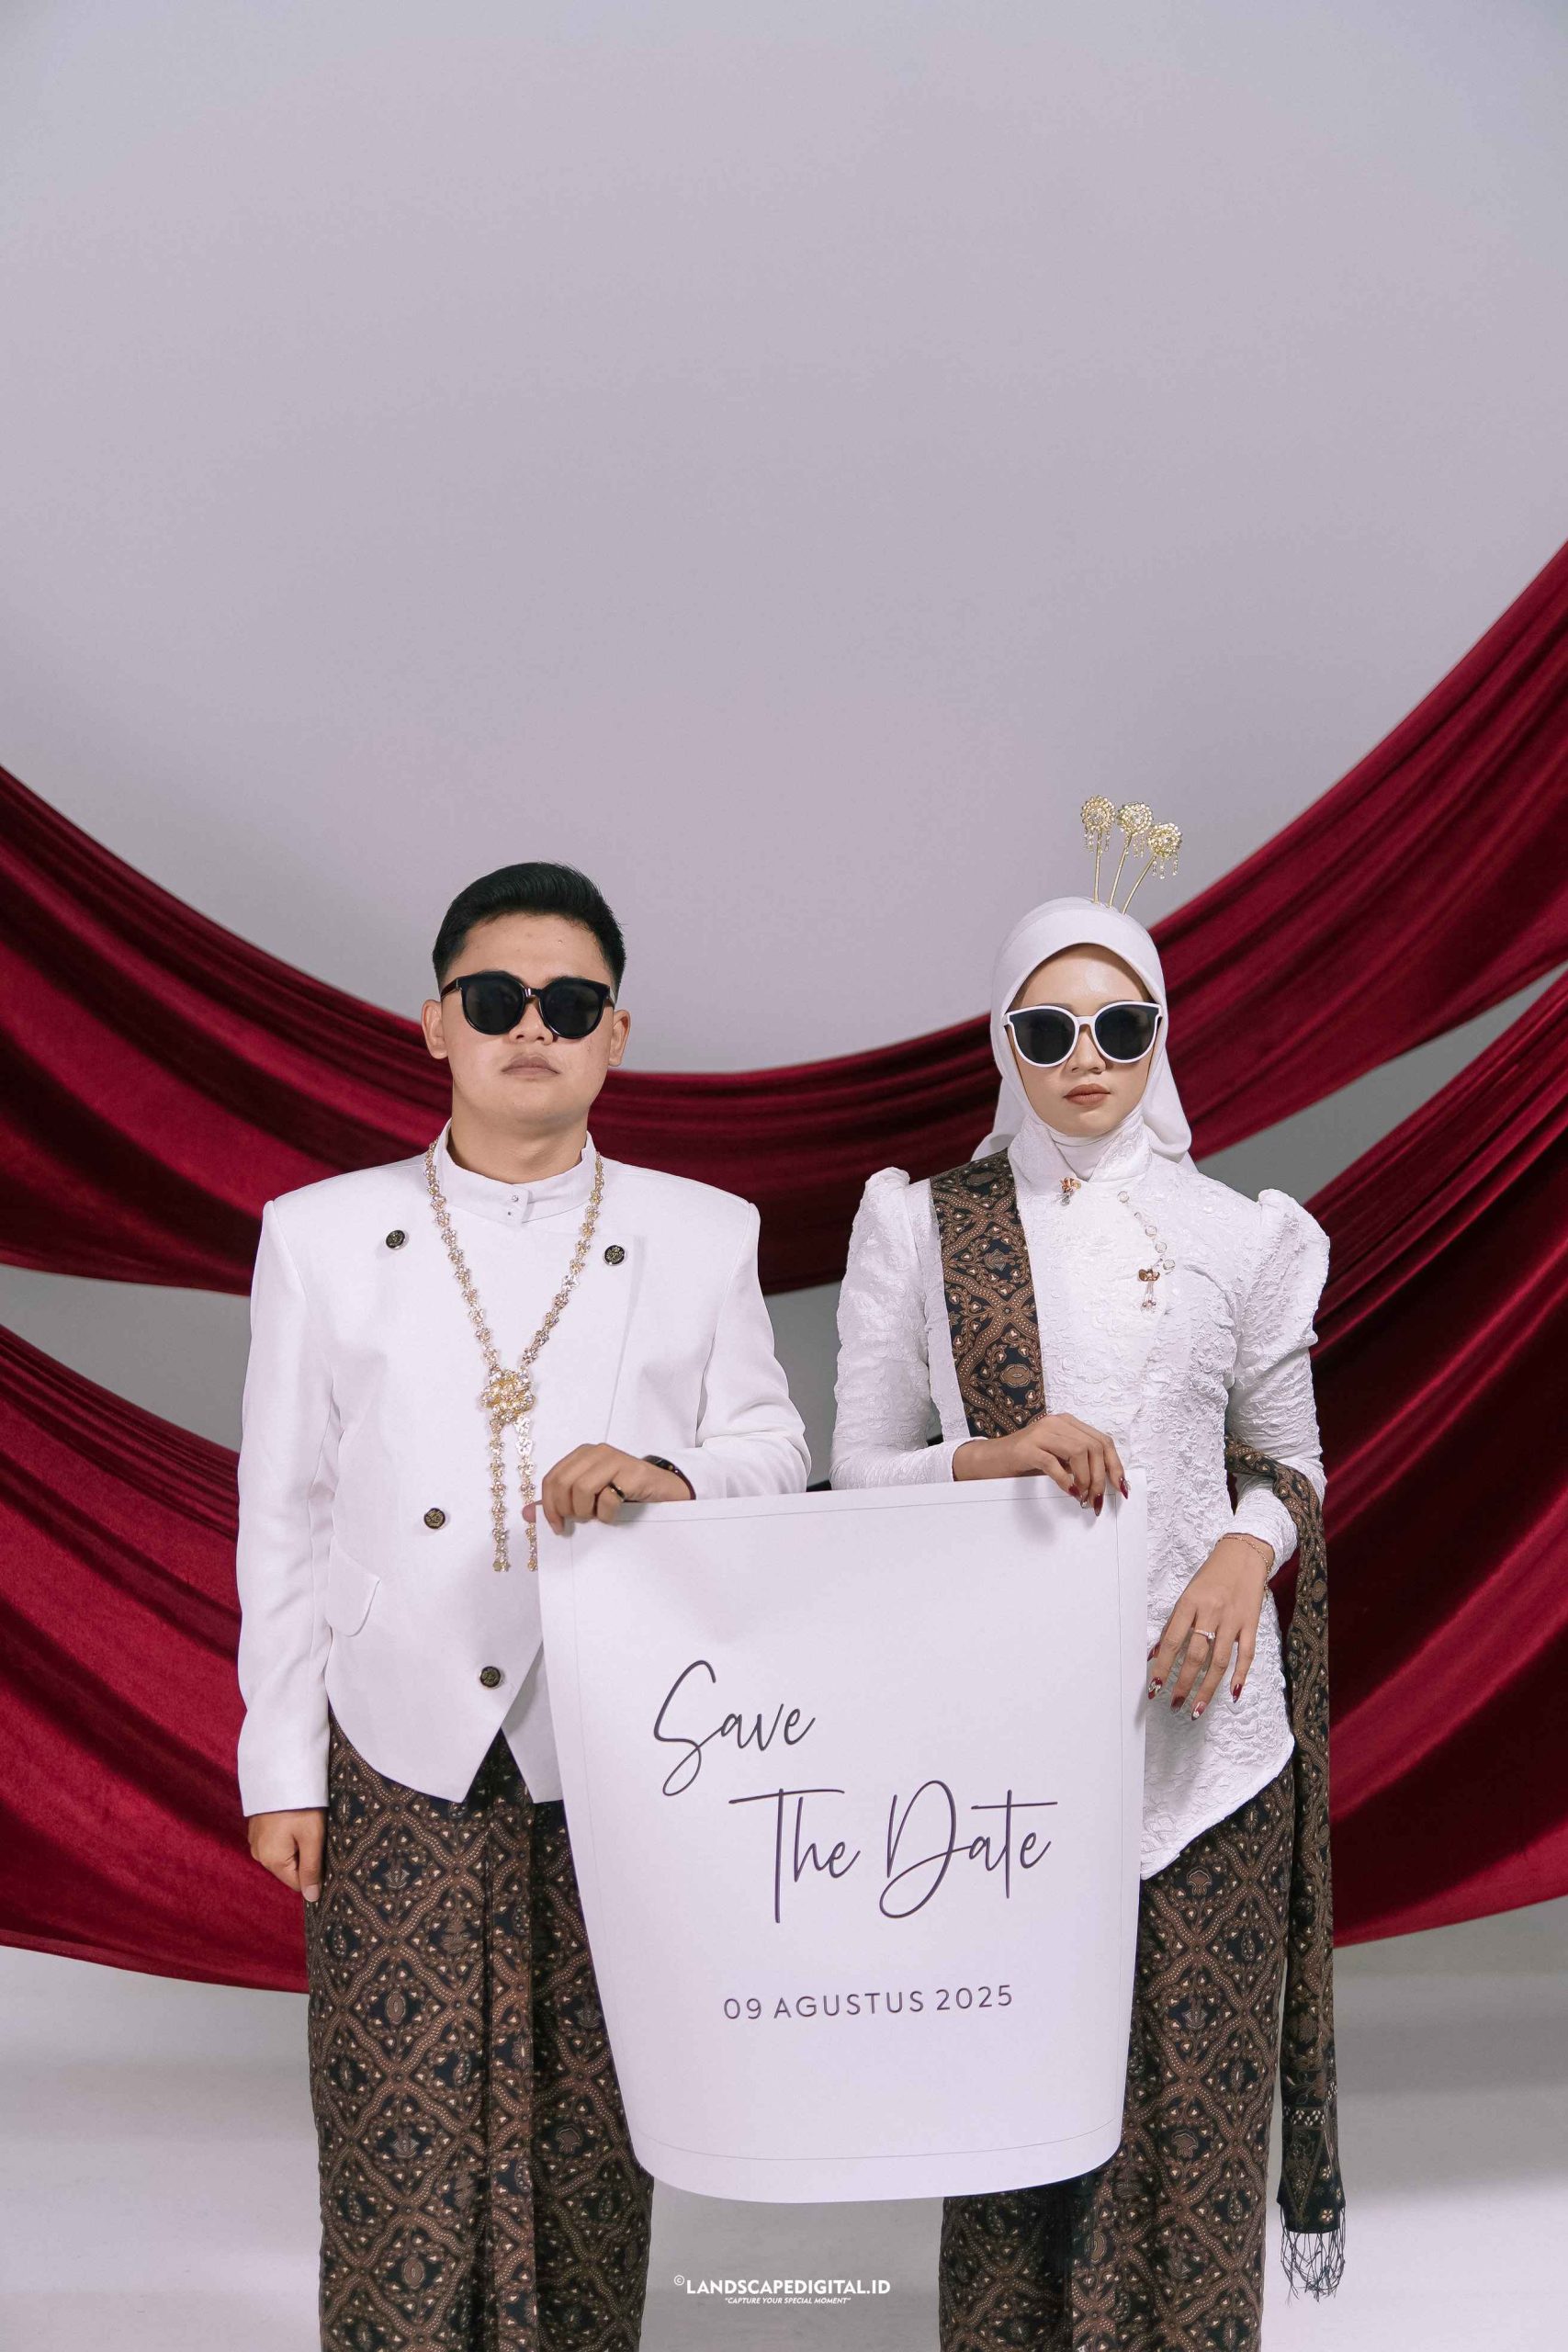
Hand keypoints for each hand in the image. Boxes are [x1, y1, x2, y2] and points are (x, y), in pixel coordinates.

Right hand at [248, 1808, 325, 1902]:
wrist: (281, 1772)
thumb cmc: (301, 1806)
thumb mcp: (312, 1838)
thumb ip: (312, 1869)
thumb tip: (312, 1898)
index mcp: (272, 1861)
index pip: (297, 1883)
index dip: (314, 1873)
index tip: (325, 1854)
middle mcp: (259, 1855)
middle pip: (290, 1869)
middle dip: (306, 1858)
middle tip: (317, 1836)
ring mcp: (256, 1841)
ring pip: (284, 1855)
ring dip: (297, 1846)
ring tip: (307, 1826)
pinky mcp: (258, 1828)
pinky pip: (276, 1842)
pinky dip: (288, 1836)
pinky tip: (296, 1821)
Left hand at [530, 1445, 694, 1534]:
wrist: (665, 1491)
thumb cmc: (624, 1493)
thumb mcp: (589, 1496)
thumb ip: (559, 1502)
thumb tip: (526, 1513)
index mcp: (583, 1455)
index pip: (552, 1479)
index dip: (549, 1506)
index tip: (557, 1527)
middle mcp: (598, 1452)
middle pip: (563, 1484)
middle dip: (568, 1510)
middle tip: (581, 1520)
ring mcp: (617, 1460)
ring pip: (582, 1489)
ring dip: (587, 1511)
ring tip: (597, 1516)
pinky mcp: (634, 1473)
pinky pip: (608, 1498)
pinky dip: (607, 1514)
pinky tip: (614, 1515)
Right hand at [953, 1413, 1128, 1515]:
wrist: (989, 1460)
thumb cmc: (1025, 1461)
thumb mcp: (1057, 1458)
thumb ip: (1078, 1462)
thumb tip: (1105, 1482)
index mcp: (1067, 1423)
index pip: (1102, 1440)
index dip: (1115, 1464)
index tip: (1120, 1487)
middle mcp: (1056, 1423)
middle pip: (1094, 1446)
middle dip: (1101, 1476)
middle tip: (1096, 1499)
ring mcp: (1040, 1433)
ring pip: (1079, 1452)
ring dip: (1086, 1479)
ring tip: (1083, 1497)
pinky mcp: (1026, 1448)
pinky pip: (1054, 1463)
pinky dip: (1066, 1480)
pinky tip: (1068, 1492)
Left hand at [1148, 1533, 1274, 1718]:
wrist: (1243, 1556)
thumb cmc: (1210, 1576)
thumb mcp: (1187, 1594)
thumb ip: (1174, 1623)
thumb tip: (1155, 1653)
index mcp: (1190, 1602)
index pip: (1172, 1640)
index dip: (1162, 1665)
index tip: (1155, 1686)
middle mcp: (1211, 1612)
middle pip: (1196, 1655)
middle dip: (1183, 1684)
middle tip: (1174, 1703)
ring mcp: (1233, 1620)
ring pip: (1219, 1661)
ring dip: (1207, 1688)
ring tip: (1197, 1708)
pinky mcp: (1251, 1624)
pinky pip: (1246, 1654)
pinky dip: (1240, 1676)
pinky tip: (1233, 1694)